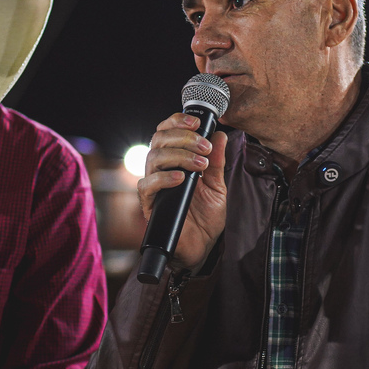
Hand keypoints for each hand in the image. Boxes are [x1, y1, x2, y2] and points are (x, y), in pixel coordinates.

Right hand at [136, 113, 227, 270]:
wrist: (202, 247)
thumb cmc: (206, 217)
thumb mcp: (217, 186)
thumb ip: (216, 161)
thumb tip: (220, 135)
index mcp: (175, 161)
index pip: (167, 132)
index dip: (178, 121)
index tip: (198, 122)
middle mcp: (161, 170)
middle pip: (159, 139)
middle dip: (183, 137)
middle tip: (204, 147)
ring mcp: (154, 186)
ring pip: (154, 157)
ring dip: (179, 155)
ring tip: (200, 165)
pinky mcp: (149, 204)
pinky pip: (147, 185)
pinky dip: (164, 178)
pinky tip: (181, 178)